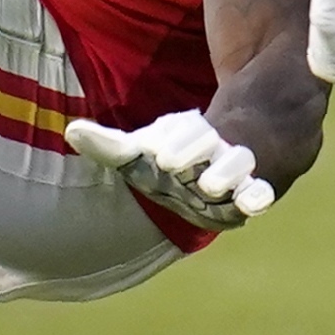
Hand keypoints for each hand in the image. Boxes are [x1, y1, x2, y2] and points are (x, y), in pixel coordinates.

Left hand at [65, 110, 271, 231]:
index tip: (161, 157)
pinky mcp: (255, 191)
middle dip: (195, 151)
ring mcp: (239, 168)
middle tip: (172, 165)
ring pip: (239, 162)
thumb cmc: (171, 156)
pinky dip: (258, 196)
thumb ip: (109, 145)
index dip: (177, 141)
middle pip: (209, 141)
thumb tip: (72, 131)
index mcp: (189, 133)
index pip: (186, 129)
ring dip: (227, 173)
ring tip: (211, 185)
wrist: (223, 160)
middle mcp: (215, 146)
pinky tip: (252, 204)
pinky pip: (262, 191)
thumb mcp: (141, 150)